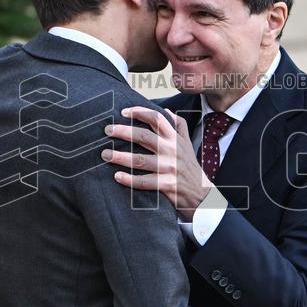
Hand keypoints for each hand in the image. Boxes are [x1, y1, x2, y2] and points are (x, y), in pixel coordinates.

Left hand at [102, 106, 212, 220]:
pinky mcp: (167, 185)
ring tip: (104, 154)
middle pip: (144, 136)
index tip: (123, 112)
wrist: (202, 194)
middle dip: (124, 132)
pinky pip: (145, 182)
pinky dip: (130, 179)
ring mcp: (169, 168)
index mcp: (175, 139)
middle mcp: (171, 151)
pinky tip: (117, 176)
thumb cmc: (190, 167)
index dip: (139, 112)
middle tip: (107, 131)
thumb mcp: (188, 144)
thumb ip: (179, 126)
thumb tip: (167, 111)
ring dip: (120, 157)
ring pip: (140, 160)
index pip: (157, 119)